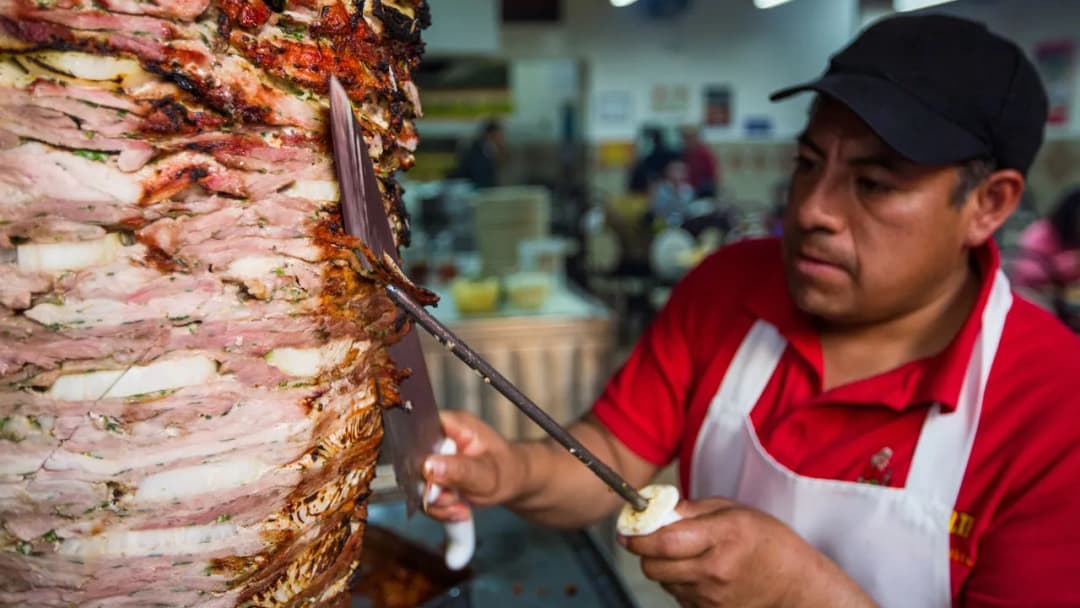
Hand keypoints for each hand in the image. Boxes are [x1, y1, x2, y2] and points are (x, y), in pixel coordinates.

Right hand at [422, 410, 526, 522]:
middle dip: (431, 489)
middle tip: (453, 498)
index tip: (432, 479)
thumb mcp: (488, 473)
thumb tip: (428, 466)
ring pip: (416, 484)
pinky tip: (457, 509)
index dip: (418, 456)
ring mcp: (435, 458)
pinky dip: (439, 509)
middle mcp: (440, 439)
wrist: (512, 483)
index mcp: (453, 425)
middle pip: (413, 463)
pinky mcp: (433, 476)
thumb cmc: (507, 470)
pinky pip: (423, 496)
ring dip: (437, 504)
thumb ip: (460, 469)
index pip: (419, 431)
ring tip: (460, 506)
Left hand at [620, 497, 873, 607]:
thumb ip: (693, 510)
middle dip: (644, 551)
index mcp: (722, 537)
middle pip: (653, 566)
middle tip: (649, 538)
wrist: (796, 586)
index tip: (628, 528)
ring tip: (684, 554)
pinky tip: (696, 571)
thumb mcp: (735, 511)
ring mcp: (711, 597)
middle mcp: (714, 570)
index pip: (663, 541)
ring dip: (662, 566)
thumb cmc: (770, 542)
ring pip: (662, 581)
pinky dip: (677, 582)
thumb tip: (657, 509)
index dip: (638, 535)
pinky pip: (677, 595)